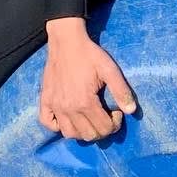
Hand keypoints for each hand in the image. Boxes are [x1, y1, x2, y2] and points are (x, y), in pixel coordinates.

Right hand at [39, 18, 137, 140]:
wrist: (66, 40)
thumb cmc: (89, 54)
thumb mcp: (109, 69)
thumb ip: (122, 91)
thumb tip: (132, 111)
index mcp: (85, 102)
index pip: (104, 128)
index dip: (115, 123)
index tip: (116, 111)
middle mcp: (68, 108)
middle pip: (89, 135)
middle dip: (102, 129)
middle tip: (105, 116)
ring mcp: (54, 105)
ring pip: (70, 134)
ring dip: (83, 131)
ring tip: (89, 118)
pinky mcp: (45, 100)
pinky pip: (48, 123)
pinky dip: (58, 126)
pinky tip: (68, 118)